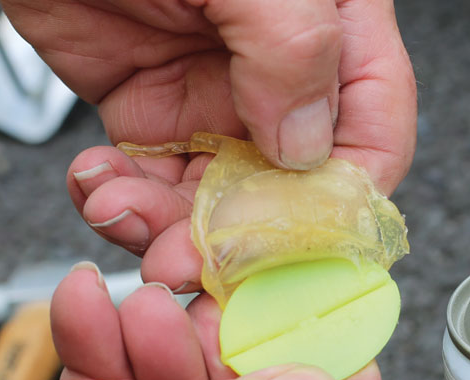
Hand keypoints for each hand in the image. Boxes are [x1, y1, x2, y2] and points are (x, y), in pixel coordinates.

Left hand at [0, 0, 416, 291]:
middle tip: (190, 260)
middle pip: (289, 190)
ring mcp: (212, 96)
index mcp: (333, 28)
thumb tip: (309, 146)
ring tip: (124, 217)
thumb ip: (292, 46)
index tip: (295, 247)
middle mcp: (279, 72)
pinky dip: (119, 204)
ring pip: (214, 203)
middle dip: (239, 239)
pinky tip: (97, 187)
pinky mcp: (147, 109)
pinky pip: (147, 184)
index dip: (343, 201)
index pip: (372, 133)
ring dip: (169, 231)